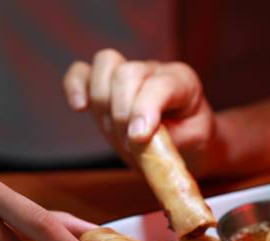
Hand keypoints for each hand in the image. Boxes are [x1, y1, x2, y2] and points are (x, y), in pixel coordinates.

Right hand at [63, 49, 215, 175]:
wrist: (186, 141)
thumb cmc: (191, 140)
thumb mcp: (194, 145)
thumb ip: (170, 142)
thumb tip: (138, 140)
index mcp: (183, 82)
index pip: (160, 84)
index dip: (145, 109)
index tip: (138, 137)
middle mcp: (155, 70)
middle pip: (127, 74)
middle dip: (123, 114)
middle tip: (132, 146)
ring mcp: (129, 73)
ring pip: (105, 65)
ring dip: (104, 105)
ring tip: (117, 135)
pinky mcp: (104, 85)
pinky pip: (82, 72)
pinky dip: (75, 86)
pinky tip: (80, 107)